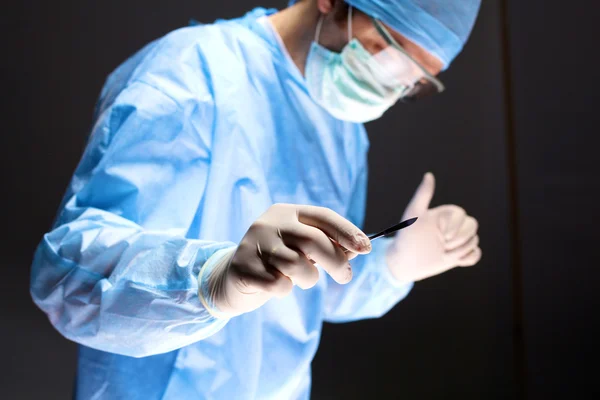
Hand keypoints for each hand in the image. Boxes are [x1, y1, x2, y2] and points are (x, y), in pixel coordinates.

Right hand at [206, 204, 371, 315]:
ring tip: (302, 279)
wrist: (232, 279)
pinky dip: (284, 290)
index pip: (323, 216)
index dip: (347, 232)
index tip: (366, 248)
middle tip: (345, 276)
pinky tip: (276, 286)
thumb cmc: (277, 262)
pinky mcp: (243, 267)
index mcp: (286, 212)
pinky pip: (278, 285)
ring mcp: (253, 244)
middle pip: (313, 241)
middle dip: (336, 262)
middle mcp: (269, 223)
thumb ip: (327, 246)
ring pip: (297, 265)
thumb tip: (359, 248)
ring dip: (309, 279)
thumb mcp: (301, 248)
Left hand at [387, 173, 481, 284]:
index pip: (463, 216)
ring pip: (474, 242)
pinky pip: (475, 255)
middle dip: (461, 239)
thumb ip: (423, 194)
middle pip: (473, 227)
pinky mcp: (459, 255)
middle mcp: (453, 226)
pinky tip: (455, 261)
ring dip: (460, 251)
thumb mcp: (414, 214)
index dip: (457, 227)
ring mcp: (457, 241)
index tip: (444, 236)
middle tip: (443, 246)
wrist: (404, 261)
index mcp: (445, 214)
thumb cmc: (407, 236)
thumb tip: (429, 174)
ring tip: (443, 253)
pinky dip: (468, 259)